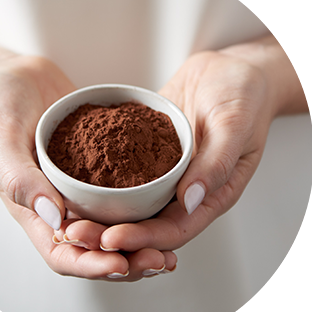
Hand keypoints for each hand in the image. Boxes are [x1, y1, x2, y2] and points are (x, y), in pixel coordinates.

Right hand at [0, 50, 175, 281]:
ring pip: (114, 224)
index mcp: (34, 209)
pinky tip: (170, 202)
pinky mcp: (99, 164)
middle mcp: (62, 204)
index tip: (122, 265)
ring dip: (142, 238)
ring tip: (171, 244)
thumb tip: (55, 219)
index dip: (92, 266)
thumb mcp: (0, 140)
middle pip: (96, 247)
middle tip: (160, 259)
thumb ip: (20, 179)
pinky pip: (123, 189)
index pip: (63, 253)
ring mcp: (82, 186)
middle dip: (128, 259)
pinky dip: (144, 202)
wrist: (13, 77)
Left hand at [56, 47, 279, 264]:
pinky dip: (101, 183)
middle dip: (111, 234)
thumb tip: (189, 201)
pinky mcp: (148, 156)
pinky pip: (124, 174)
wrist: (228, 71)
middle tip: (75, 233)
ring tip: (67, 216)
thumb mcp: (235, 124)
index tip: (110, 239)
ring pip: (131, 205)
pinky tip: (74, 181)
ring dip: (101, 215)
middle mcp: (183, 191)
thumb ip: (216, 164)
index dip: (142, 240)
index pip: (174, 230)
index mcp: (210, 195)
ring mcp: (164, 175)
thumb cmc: (243, 95)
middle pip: (146, 225)